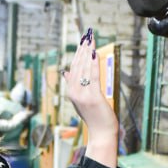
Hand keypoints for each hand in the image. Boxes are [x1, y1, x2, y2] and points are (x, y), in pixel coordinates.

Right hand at [62, 28, 117, 166]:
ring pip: (85, 68)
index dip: (78, 53)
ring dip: (88, 51)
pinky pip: (93, 76)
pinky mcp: (93, 97)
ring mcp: (83, 95)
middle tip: (87, 34)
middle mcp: (74, 92)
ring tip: (91, 38)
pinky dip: (94, 63)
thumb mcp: (81, 100)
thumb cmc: (94, 117)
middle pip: (78, 65)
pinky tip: (95, 52)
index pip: (74, 68)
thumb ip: (73, 85)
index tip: (82, 40)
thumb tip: (66, 72)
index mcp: (71, 91)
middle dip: (83, 48)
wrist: (101, 134)